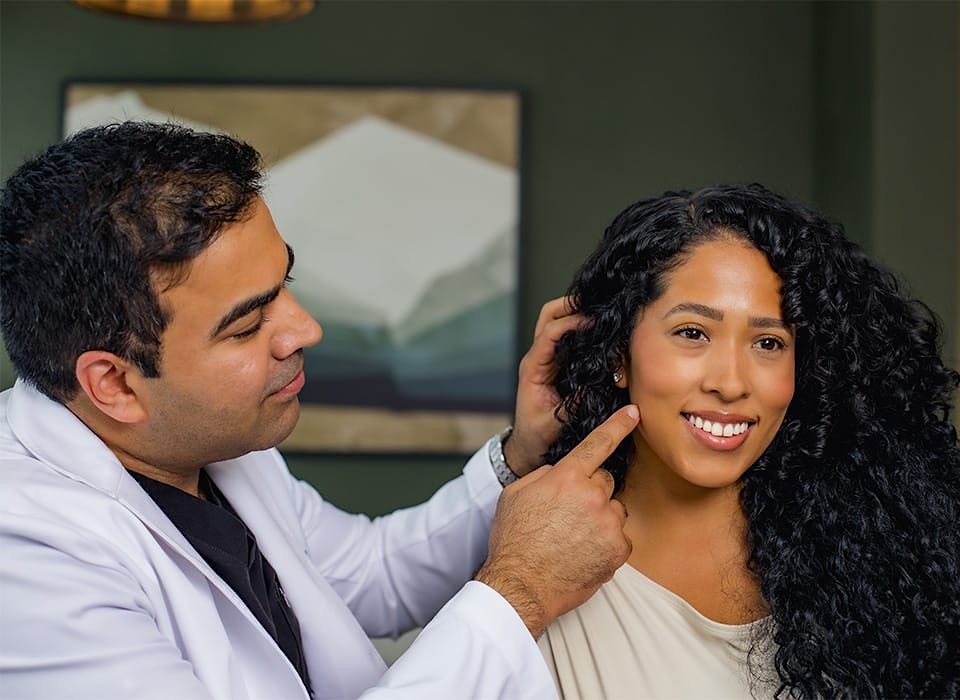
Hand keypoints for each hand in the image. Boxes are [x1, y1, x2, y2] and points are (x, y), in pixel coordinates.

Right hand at [475, 404, 638, 638]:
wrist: (521, 585)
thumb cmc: (513, 540)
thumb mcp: (516, 494)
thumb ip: (545, 475)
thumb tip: (561, 472)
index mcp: (566, 476)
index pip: (598, 443)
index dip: (618, 425)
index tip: (633, 413)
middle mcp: (593, 495)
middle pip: (605, 481)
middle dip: (590, 492)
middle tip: (568, 514)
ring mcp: (608, 523)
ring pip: (613, 510)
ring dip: (600, 518)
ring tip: (573, 538)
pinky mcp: (618, 549)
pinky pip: (619, 537)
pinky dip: (606, 544)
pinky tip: (584, 553)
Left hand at [506, 296, 588, 476]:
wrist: (528, 448)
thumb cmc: (537, 436)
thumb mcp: (556, 423)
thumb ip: (576, 403)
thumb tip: (598, 381)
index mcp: (532, 368)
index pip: (550, 334)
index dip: (571, 323)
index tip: (593, 321)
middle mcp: (538, 358)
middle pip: (549, 315)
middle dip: (570, 305)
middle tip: (595, 305)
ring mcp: (548, 359)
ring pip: (559, 322)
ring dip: (578, 314)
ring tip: (602, 315)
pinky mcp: (559, 364)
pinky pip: (570, 338)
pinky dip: (584, 329)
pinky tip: (601, 331)